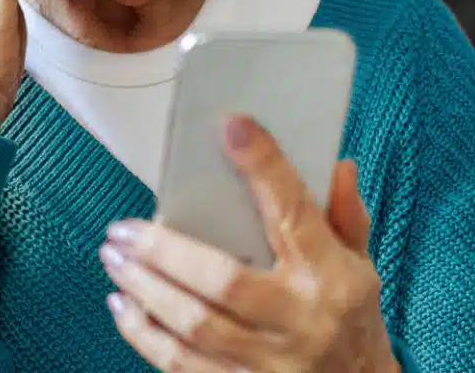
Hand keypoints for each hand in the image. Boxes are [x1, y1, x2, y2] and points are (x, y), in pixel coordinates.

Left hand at [101, 115, 398, 372]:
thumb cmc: (352, 319)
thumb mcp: (360, 265)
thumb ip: (345, 216)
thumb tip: (336, 164)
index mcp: (329, 275)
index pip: (292, 212)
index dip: (263, 167)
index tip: (230, 126)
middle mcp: (297, 319)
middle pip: (221, 280)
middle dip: (164, 251)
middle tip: (123, 228)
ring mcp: (268, 362)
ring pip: (193, 325)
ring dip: (144, 289)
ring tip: (114, 258)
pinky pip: (181, 366)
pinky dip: (144, 336)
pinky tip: (123, 307)